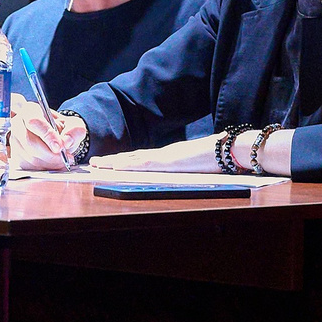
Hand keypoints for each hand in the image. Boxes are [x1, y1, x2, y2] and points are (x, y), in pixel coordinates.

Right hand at [11, 95, 85, 170]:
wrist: (51, 136)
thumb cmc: (59, 128)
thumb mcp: (72, 124)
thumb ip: (74, 130)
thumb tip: (67, 142)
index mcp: (30, 111)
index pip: (34, 122)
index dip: (47, 136)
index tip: (59, 147)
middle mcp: (18, 125)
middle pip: (30, 143)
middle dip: (51, 154)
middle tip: (66, 158)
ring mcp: (14, 142)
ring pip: (30, 158)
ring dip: (50, 163)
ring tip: (63, 161)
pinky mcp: (16, 157)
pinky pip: (29, 167)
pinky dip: (45, 169)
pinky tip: (54, 165)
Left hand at [94, 135, 225, 173]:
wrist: (229, 149)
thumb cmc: (218, 158)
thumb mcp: (198, 165)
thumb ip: (188, 167)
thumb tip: (186, 171)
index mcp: (170, 156)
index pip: (141, 158)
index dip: (123, 159)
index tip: (109, 162)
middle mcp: (164, 153)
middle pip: (132, 157)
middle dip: (112, 160)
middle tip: (93, 162)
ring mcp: (165, 156)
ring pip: (133, 159)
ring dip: (113, 161)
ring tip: (97, 164)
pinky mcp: (169, 160)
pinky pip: (144, 163)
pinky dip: (128, 164)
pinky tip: (116, 166)